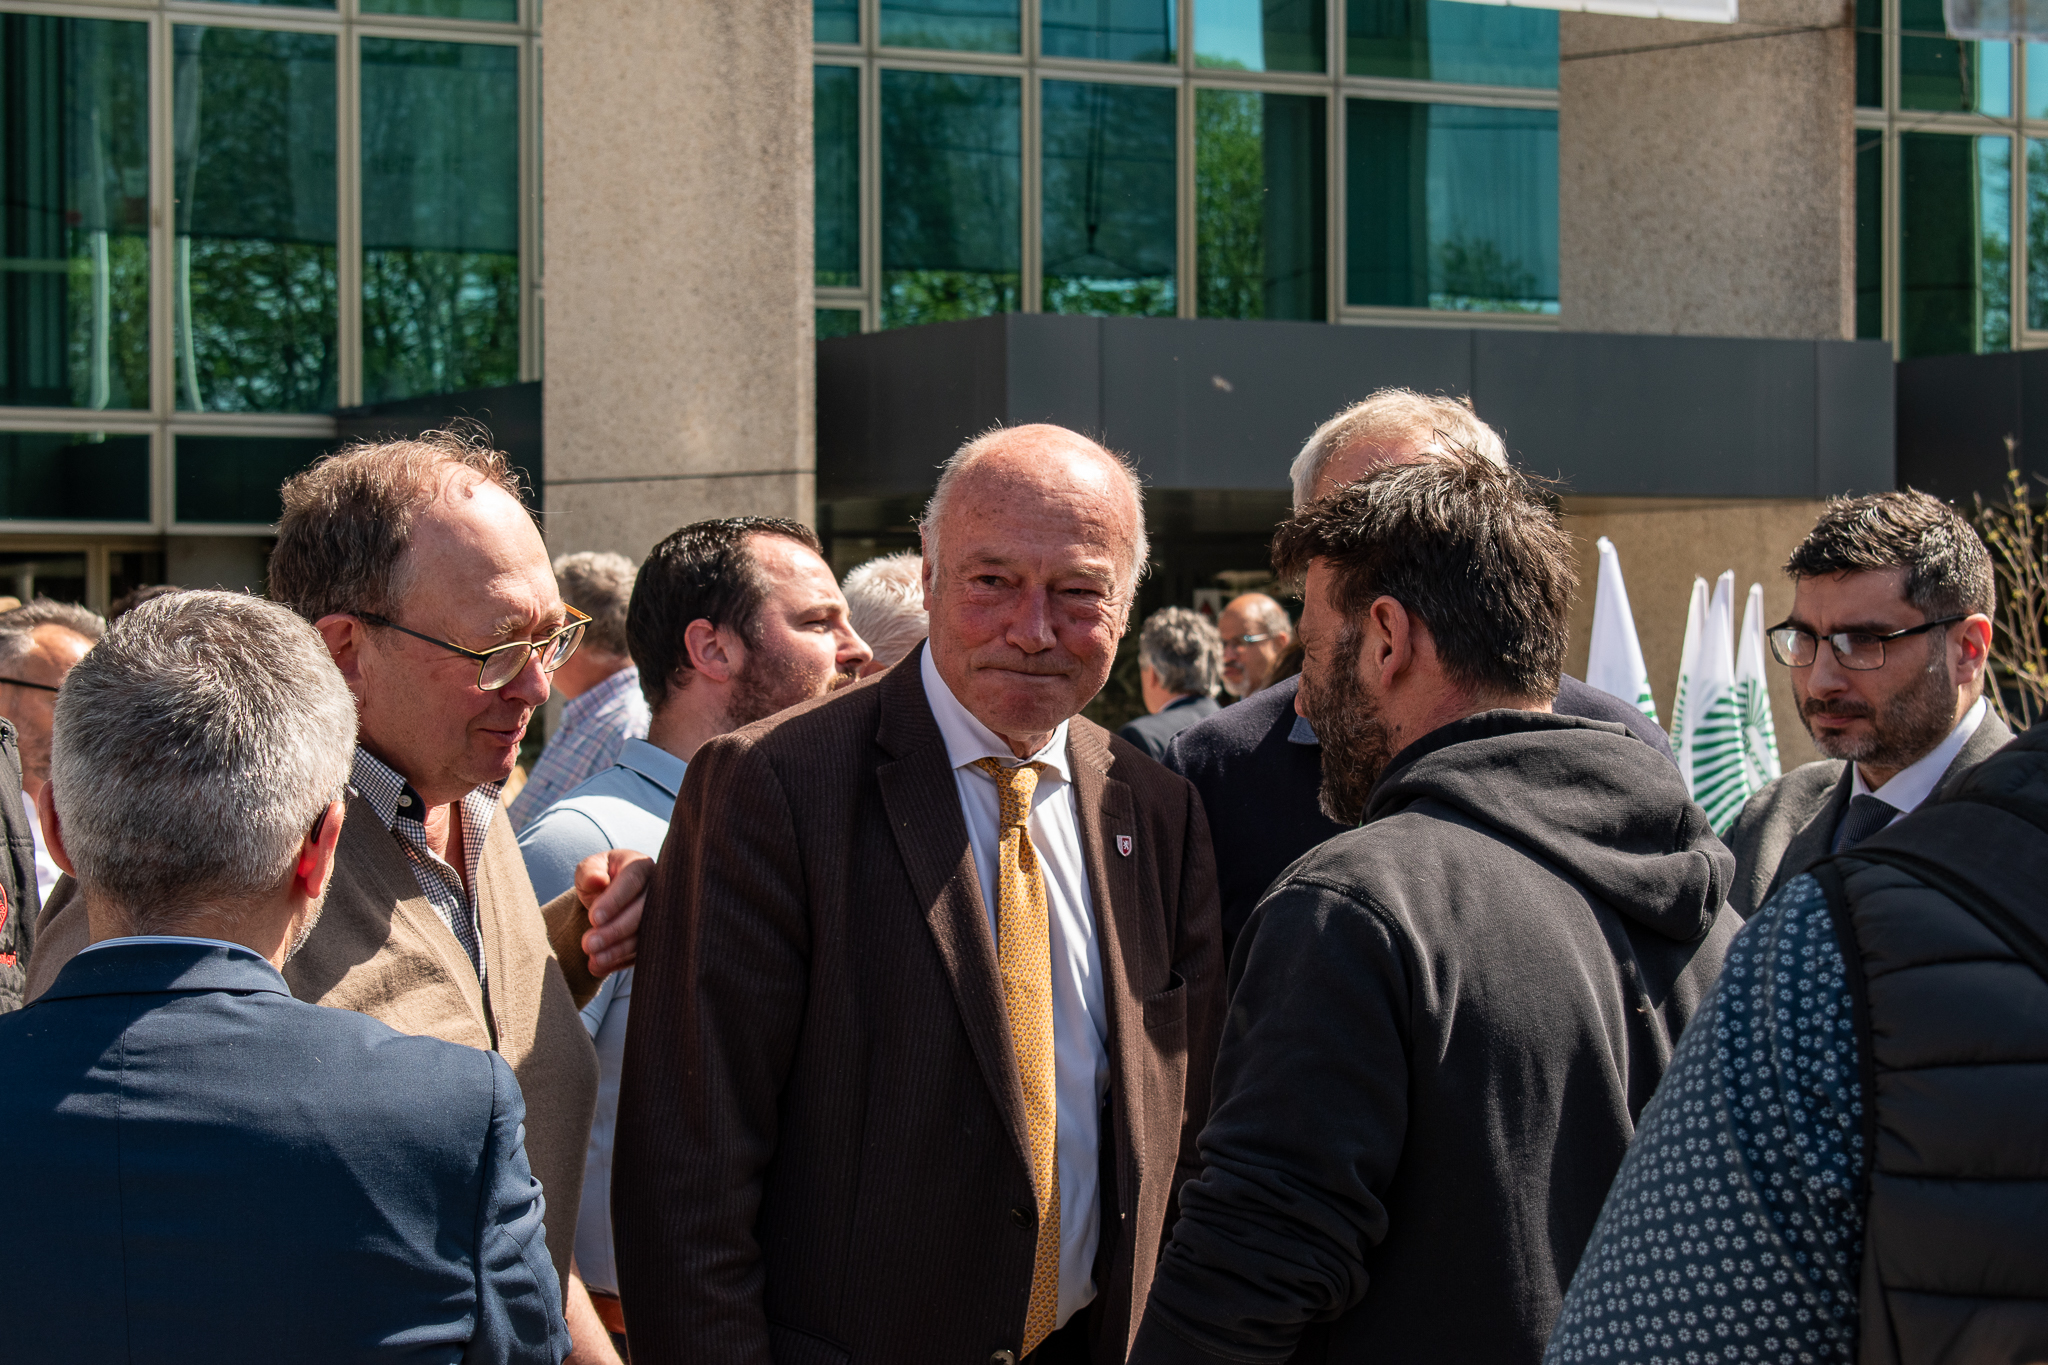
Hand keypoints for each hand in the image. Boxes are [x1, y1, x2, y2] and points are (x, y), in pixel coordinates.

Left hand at [574, 849, 650, 975]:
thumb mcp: (589, 870)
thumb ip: (589, 872)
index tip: (594, 918)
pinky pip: (644, 952)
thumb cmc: (600, 878)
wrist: (610, 898)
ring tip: (593, 960)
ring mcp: (662, 915)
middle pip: (642, 910)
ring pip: (646, 934)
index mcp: (641, 866)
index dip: (615, 900)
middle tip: (588, 944)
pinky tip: (599, 966)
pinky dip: (621, 961)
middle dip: (615, 930)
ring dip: (619, 950)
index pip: (632, 881)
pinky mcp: (658, 938)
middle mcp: (659, 889)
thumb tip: (597, 880)